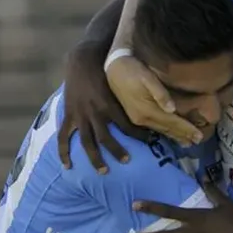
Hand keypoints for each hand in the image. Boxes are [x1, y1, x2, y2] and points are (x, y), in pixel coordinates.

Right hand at [58, 43, 150, 172]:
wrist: (82, 61)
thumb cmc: (107, 71)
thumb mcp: (123, 81)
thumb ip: (143, 94)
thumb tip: (168, 106)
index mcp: (109, 104)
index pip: (127, 125)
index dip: (139, 135)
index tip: (151, 142)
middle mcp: (94, 113)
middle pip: (105, 137)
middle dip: (116, 150)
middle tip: (127, 161)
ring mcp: (80, 116)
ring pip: (86, 141)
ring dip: (94, 158)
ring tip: (103, 171)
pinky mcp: (69, 115)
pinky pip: (64, 137)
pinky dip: (64, 152)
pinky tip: (67, 166)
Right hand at [107, 54, 203, 145]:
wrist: (113, 68)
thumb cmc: (132, 70)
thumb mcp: (147, 77)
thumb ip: (160, 93)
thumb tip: (172, 109)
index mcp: (147, 110)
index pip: (173, 122)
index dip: (187, 129)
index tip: (200, 136)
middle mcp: (143, 119)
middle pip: (168, 129)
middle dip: (183, 135)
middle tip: (198, 141)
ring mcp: (137, 119)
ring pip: (161, 130)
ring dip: (175, 136)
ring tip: (187, 141)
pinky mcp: (135, 116)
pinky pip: (154, 127)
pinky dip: (165, 131)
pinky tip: (170, 134)